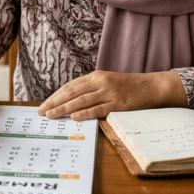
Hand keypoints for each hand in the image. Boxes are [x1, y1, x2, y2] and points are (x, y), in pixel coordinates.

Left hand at [37, 70, 186, 120]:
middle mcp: (100, 82)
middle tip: (41, 111)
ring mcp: (109, 92)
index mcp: (96, 76)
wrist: (152, 86)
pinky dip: (84, 113)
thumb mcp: (108, 82)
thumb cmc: (129, 87)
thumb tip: (72, 102)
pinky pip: (98, 109)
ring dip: (64, 108)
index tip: (44, 104)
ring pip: (81, 100)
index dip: (56, 95)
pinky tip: (74, 117)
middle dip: (54, 102)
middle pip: (72, 92)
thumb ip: (92, 89)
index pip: (70, 86)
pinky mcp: (118, 103)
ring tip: (51, 115)